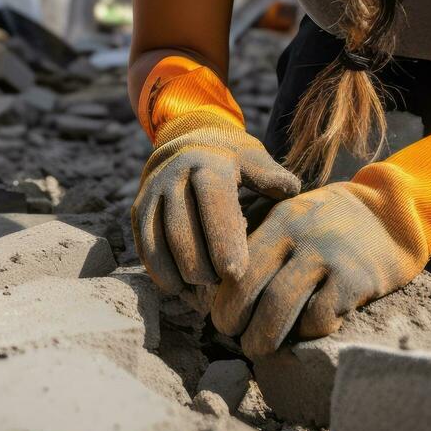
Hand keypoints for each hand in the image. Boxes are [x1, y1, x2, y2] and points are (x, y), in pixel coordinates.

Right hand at [131, 111, 300, 294]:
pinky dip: (160, 270)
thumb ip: (272, 177)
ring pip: (159, 240)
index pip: (213, 203)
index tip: (236, 273)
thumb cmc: (230, 158)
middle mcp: (174, 175)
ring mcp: (152, 192)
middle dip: (202, 265)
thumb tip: (291, 193)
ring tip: (204, 291)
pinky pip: (145, 245)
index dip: (223, 240)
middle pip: (182, 228)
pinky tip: (179, 287)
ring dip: (181, 271)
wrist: (186, 139)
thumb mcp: (254, 158)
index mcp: (208, 162)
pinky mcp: (139, 209)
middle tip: (222, 289)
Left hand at [211, 181, 425, 355]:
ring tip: (261, 349)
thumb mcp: (295, 214)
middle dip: (235, 322)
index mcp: (280, 219)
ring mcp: (329, 256)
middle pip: (250, 288)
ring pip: (279, 307)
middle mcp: (300, 235)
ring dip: (264, 337)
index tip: (223, 317)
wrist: (394, 212)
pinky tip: (310, 330)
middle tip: (236, 339)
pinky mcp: (356, 279)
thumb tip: (225, 287)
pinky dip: (308, 331)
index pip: (236, 262)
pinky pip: (320, 316)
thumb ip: (265, 240)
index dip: (222, 297)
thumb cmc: (333, 221)